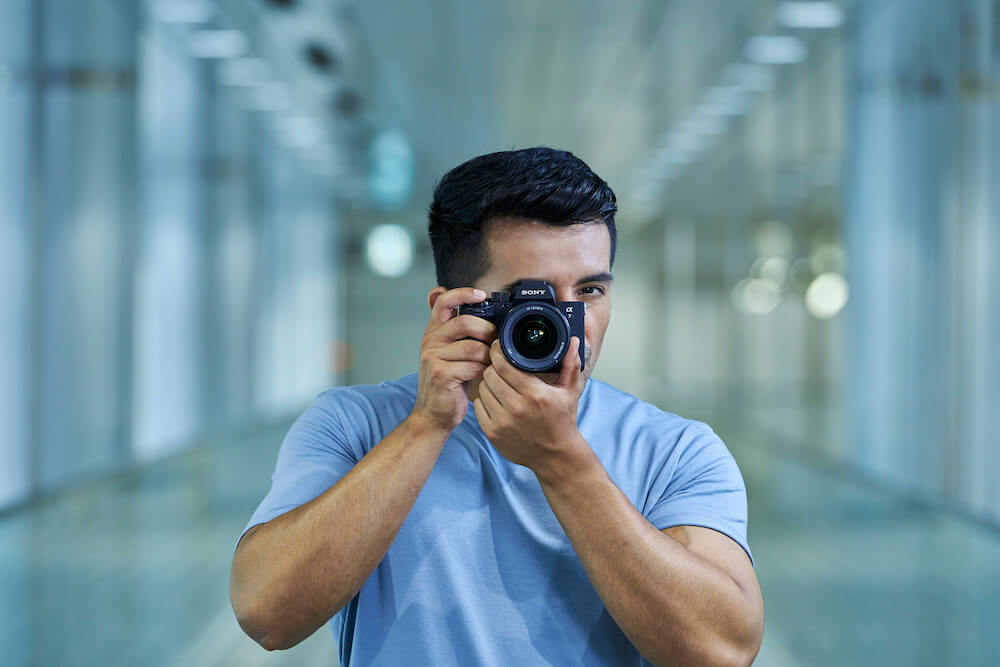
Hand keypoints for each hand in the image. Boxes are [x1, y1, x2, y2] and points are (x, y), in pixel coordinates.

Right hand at [411, 287, 497, 430]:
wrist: (433, 415)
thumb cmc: (450, 383)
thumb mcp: (453, 353)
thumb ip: (463, 335)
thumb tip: (488, 314)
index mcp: (433, 332)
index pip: (443, 301)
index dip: (463, 294)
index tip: (481, 295)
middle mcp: (430, 341)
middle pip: (464, 322)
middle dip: (487, 331)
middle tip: (495, 341)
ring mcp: (432, 358)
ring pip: (473, 347)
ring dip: (488, 355)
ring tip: (490, 363)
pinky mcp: (440, 375)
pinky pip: (472, 366)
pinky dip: (484, 371)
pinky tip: (483, 376)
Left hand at [473, 336, 587, 473]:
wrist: (555, 456)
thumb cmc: (563, 421)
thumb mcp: (570, 392)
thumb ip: (570, 365)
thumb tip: (573, 341)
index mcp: (534, 394)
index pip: (504, 365)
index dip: (498, 352)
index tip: (498, 347)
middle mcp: (516, 408)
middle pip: (490, 375)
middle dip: (492, 366)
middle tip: (498, 365)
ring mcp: (502, 422)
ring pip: (482, 389)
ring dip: (488, 383)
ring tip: (497, 382)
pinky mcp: (493, 433)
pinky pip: (478, 406)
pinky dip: (484, 400)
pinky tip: (494, 398)